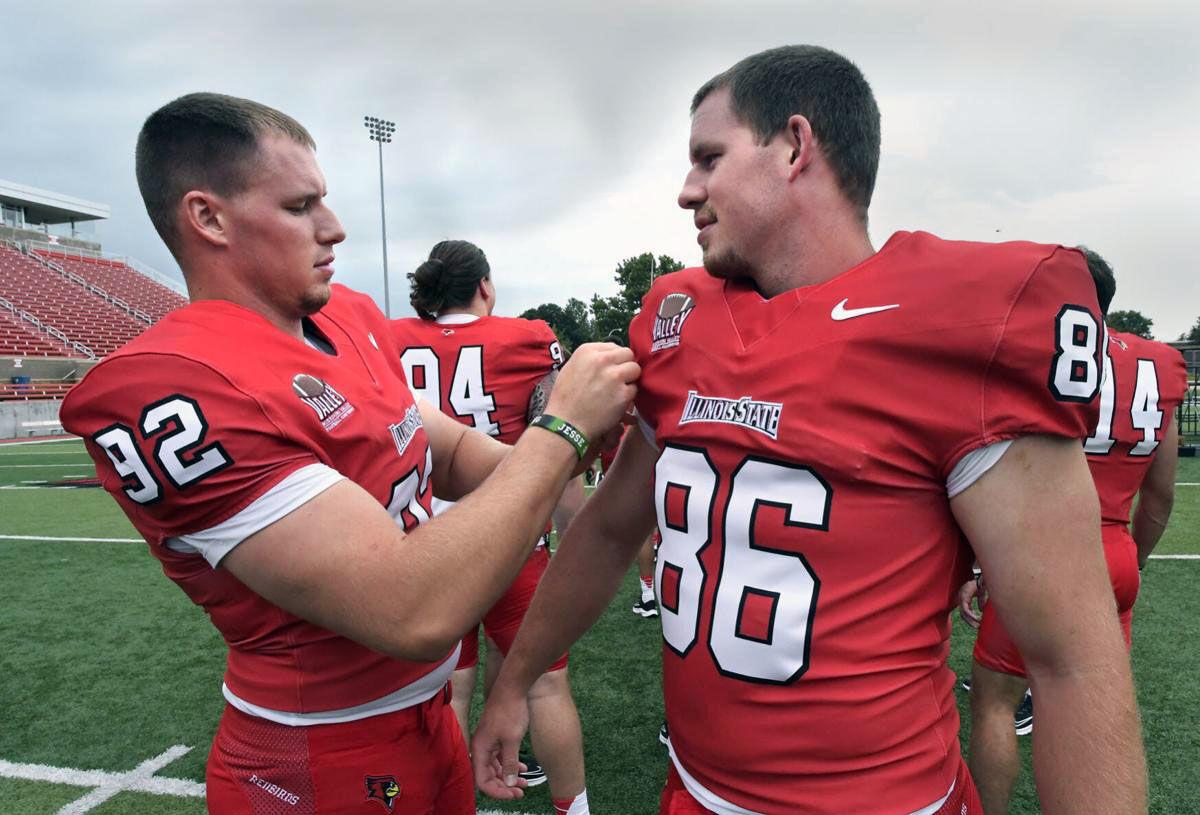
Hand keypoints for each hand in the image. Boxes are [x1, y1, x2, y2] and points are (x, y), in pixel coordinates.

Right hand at [470, 685, 531, 799]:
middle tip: (521, 791)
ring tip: (525, 782)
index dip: (498, 792)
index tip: (514, 794)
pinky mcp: (495, 736)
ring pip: (495, 767)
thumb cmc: (511, 711)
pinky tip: (522, 767)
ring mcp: (488, 742)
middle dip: (504, 786)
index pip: (482, 781)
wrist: (513, 686)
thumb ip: (509, 763)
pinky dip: (510, 764)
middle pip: (488, 776)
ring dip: (508, 776)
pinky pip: (499, 757)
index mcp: (479, 750)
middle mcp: (480, 747)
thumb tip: (508, 784)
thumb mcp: (512, 740)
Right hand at [545, 343, 638, 442]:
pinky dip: (628, 396)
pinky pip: (634, 389)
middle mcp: (602, 360)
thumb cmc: (565, 398)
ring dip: (629, 380)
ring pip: (635, 369)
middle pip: (628, 354)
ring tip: (617, 390)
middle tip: (618, 379)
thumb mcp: (571, 368)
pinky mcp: (623, 394)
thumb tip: (611, 356)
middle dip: (625, 366)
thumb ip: (591, 359)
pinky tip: (616, 402)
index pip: (614, 346)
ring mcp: (614, 376)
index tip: (610, 369)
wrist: (566, 423)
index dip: (615, 359)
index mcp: (587, 351)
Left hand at [958, 574, 985, 628]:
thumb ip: (980, 602)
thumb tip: (981, 610)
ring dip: (970, 620)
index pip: (965, 610)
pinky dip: (971, 615)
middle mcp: (961, 598)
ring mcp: (961, 597)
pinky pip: (966, 609)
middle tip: (977, 627)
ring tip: (978, 625)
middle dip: (970, 621)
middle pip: (963, 613)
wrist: (981, 577)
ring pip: (963, 613)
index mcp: (964, 597)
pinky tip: (978, 618)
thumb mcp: (980, 594)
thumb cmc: (980, 583)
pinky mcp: (964, 597)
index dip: (970, 618)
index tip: (977, 623)